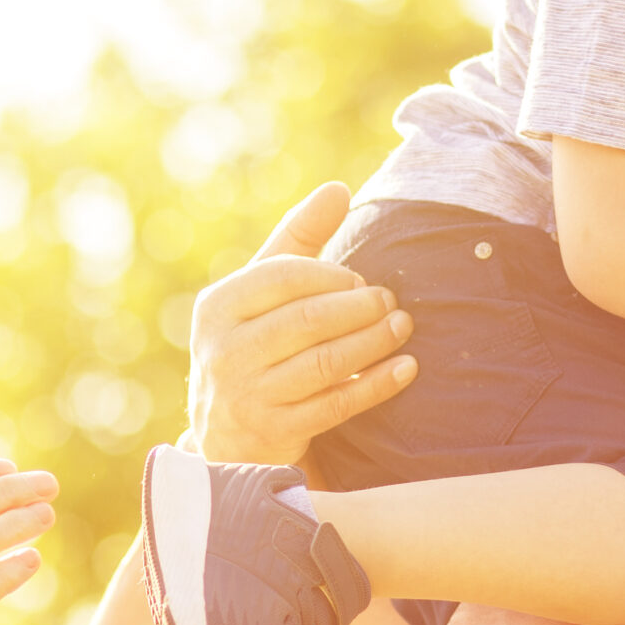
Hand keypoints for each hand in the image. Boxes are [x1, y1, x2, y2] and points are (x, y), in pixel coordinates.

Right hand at [185, 180, 416, 465]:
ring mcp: (248, 395)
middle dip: (360, 308)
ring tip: (403, 327)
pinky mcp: (275, 432)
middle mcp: (224, 351)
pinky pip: (337, 404)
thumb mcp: (260, 291)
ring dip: (374, 342)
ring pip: (325, 362)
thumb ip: (297, 238)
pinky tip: (406, 368)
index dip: (331, 274)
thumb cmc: (253, 342)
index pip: (283, 276)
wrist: (226, 435)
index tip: (361, 280)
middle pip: (308, 319)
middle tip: (392, 303)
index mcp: (218, 307)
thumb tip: (338, 189)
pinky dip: (376, 384)